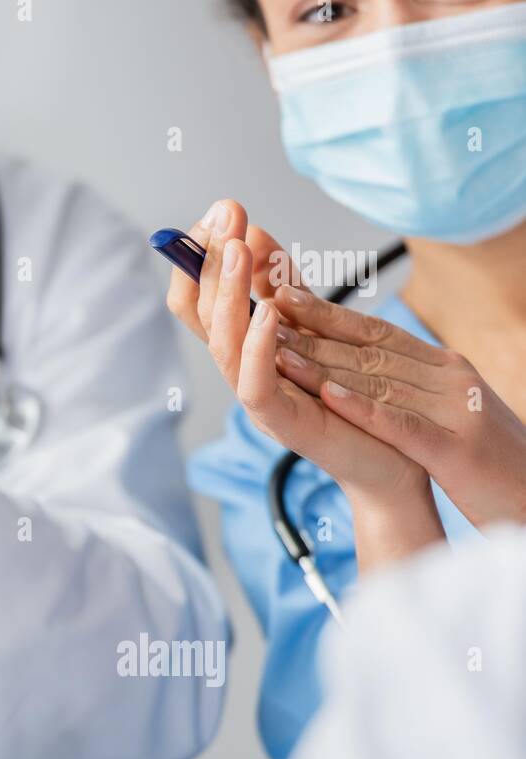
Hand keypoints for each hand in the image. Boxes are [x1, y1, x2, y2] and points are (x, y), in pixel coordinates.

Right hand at [166, 199, 444, 569]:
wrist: (395, 459)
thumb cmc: (355, 397)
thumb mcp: (316, 326)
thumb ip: (284, 285)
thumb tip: (253, 231)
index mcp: (243, 346)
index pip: (199, 296)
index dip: (201, 255)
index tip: (219, 213)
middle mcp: (238, 369)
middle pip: (200, 312)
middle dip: (210, 260)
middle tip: (225, 216)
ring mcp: (255, 395)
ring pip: (220, 343)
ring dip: (227, 292)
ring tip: (238, 250)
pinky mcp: (279, 421)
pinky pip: (252, 384)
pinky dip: (256, 347)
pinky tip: (269, 312)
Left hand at [269, 282, 525, 528]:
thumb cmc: (492, 462)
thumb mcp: (451, 411)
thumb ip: (415, 385)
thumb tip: (368, 365)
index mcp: (447, 368)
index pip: (379, 334)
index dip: (329, 314)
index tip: (286, 296)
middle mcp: (451, 379)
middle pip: (370, 351)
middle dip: (314, 333)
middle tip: (265, 314)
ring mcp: (454, 410)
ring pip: (378, 380)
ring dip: (324, 365)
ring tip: (277, 351)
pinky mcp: (455, 449)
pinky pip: (401, 423)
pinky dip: (363, 408)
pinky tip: (328, 396)